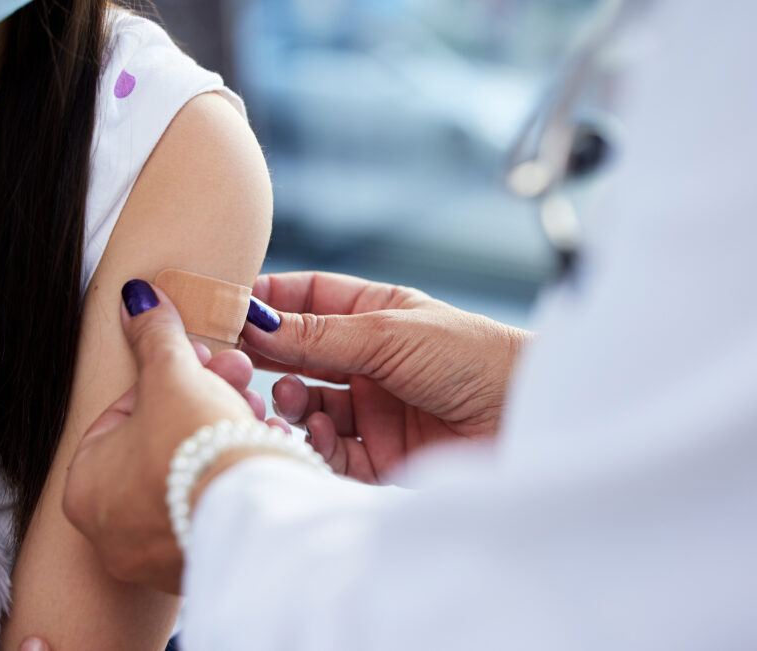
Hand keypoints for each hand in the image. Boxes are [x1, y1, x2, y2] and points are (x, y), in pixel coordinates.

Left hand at [63, 281, 257, 592]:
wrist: (252, 515)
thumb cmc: (196, 448)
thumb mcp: (172, 375)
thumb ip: (153, 336)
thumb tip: (135, 297)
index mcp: (83, 487)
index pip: (122, 416)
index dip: (165, 379)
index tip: (198, 362)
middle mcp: (109, 531)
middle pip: (158, 444)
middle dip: (201, 402)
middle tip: (233, 377)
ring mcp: (154, 555)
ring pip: (188, 476)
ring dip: (222, 434)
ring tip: (255, 413)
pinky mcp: (200, 563)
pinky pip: (213, 507)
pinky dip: (234, 476)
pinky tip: (263, 448)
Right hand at [242, 272, 531, 482]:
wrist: (526, 418)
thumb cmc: (472, 356)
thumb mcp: (388, 333)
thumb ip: (318, 334)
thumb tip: (254, 320)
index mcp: (378, 315)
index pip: (310, 300)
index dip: (271, 301)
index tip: (230, 306)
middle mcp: (371, 360)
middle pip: (301, 354)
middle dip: (267, 356)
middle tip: (231, 359)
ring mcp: (373, 408)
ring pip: (309, 403)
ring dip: (290, 400)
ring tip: (288, 397)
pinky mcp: (380, 456)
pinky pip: (329, 449)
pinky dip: (314, 441)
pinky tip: (316, 430)